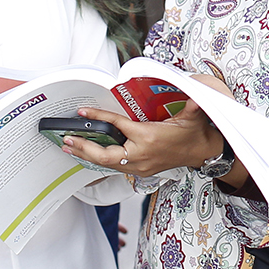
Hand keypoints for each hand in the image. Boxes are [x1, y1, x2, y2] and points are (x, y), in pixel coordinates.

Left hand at [64, 91, 227, 177]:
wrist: (201, 153)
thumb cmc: (193, 134)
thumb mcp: (192, 117)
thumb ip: (193, 106)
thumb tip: (196, 98)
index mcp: (149, 138)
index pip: (118, 126)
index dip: (100, 117)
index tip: (84, 112)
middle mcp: (141, 154)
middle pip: (105, 155)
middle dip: (83, 147)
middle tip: (67, 139)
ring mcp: (140, 165)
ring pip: (107, 163)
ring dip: (87, 155)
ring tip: (70, 147)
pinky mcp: (140, 170)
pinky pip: (114, 166)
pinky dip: (98, 160)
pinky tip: (88, 154)